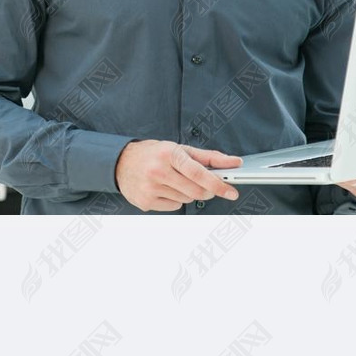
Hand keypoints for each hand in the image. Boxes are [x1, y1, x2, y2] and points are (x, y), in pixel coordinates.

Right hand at [115, 141, 241, 211]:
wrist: (121, 162)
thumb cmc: (154, 154)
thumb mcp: (180, 149)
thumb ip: (209, 157)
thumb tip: (234, 162)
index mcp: (169, 154)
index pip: (199, 173)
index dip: (218, 184)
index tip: (232, 192)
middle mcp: (158, 171)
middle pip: (196, 191)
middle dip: (207, 191)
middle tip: (208, 186)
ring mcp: (150, 188)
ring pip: (186, 200)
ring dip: (189, 193)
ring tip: (176, 181)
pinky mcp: (145, 202)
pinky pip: (174, 207)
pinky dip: (176, 200)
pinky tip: (165, 189)